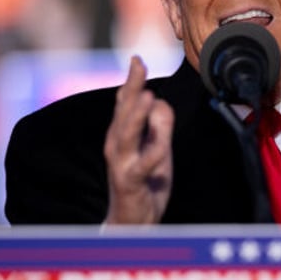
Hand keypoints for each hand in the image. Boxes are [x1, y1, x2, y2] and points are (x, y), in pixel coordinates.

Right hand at [103, 56, 173, 224]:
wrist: (132, 221)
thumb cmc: (144, 182)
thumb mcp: (157, 148)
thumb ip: (159, 124)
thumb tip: (160, 101)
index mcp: (122, 133)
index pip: (125, 102)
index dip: (131, 80)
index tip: (137, 58)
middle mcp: (117, 144)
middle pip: (123, 110)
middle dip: (131, 87)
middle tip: (138, 65)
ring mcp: (121, 163)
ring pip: (126, 134)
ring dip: (136, 115)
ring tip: (148, 96)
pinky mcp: (130, 181)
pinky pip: (142, 165)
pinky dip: (152, 153)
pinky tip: (163, 145)